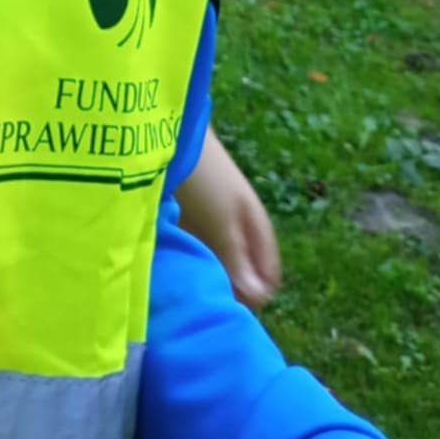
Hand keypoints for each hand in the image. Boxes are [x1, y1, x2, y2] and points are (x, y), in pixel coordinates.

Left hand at [175, 124, 281, 309]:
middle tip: (203, 298)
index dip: (251, 298)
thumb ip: (237, 260)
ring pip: (216, 260)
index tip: (228, 309)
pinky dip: (188, 254)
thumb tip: (258, 301)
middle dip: (226, 286)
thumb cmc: (204, 177)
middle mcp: (240, 227)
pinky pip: (195, 245)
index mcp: (257, 230)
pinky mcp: (191, 212)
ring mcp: (216, 219)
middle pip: (240, 272)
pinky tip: (173, 261)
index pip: (267, 280)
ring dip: (205, 271)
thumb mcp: (222, 223)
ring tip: (185, 283)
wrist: (172, 129)